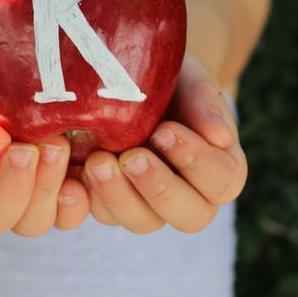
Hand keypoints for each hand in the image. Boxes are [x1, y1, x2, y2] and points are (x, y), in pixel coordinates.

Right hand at [0, 49, 89, 235]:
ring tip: (57, 146)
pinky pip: (69, 216)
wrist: (22, 61)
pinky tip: (84, 171)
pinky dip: (75, 200)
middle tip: (27, 149)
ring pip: (32, 223)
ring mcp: (29, 200)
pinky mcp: (65, 194)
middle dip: (11, 186)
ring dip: (44, 189)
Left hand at [81, 52, 247, 233]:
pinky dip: (87, 199)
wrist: (129, 75)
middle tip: (131, 156)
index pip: (222, 181)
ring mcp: (148, 203)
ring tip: (97, 161)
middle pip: (190, 216)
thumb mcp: (189, 78)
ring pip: (142, 221)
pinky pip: (102, 214)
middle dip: (159, 188)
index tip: (165, 130)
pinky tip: (75, 175)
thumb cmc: (169, 78)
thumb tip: (220, 136)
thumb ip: (204, 103)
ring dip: (119, 196)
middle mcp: (189, 194)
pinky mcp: (111, 202)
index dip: (196, 162)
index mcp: (219, 165)